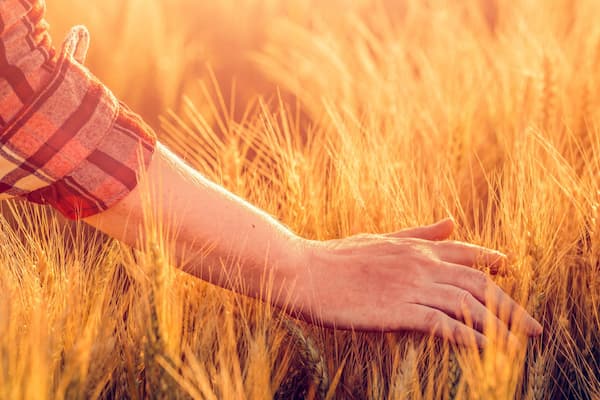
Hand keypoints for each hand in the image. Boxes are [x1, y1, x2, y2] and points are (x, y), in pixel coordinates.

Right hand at [293, 218, 541, 346]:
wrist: (304, 269)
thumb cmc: (337, 258)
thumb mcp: (381, 239)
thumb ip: (418, 234)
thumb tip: (451, 220)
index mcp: (415, 248)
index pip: (466, 252)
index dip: (492, 262)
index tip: (510, 272)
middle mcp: (420, 264)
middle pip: (478, 283)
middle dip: (509, 306)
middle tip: (532, 326)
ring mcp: (410, 287)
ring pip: (467, 304)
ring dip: (499, 325)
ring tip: (519, 342)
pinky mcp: (397, 311)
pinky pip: (443, 325)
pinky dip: (469, 337)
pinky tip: (485, 350)